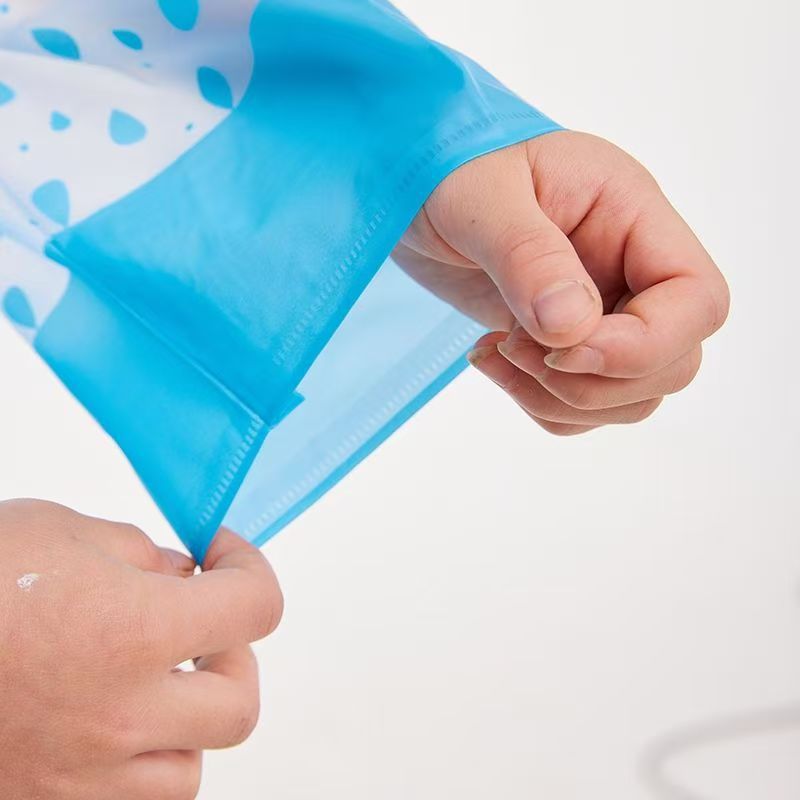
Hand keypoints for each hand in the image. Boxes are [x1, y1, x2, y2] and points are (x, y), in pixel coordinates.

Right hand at [0, 499, 282, 799]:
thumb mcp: (59, 531)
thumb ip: (138, 553)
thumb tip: (183, 574)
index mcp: (133, 632)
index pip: (256, 609)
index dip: (251, 570)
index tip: (224, 557)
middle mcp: (118, 715)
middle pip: (240, 706)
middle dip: (234, 658)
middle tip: (202, 627)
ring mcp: (78, 775)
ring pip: (187, 770)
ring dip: (188, 722)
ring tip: (150, 679)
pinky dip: (137, 764)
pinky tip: (107, 720)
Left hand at [395, 131, 728, 434]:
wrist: (413, 189)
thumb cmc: (447, 170)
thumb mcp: (479, 198)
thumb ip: (528, 256)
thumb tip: (573, 329)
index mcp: (630, 215)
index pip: (697, 299)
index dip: (644, 345)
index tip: (562, 349)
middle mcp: (629, 269)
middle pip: (673, 363)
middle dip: (594, 381)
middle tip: (515, 347)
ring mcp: (601, 310)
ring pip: (630, 397)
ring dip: (561, 400)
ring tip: (496, 352)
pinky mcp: (564, 344)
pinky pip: (581, 406)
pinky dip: (539, 404)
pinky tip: (490, 357)